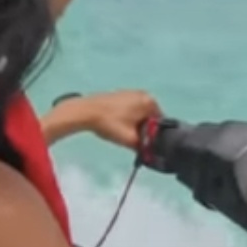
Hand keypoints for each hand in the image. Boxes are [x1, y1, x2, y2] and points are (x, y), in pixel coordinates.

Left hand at [43, 89, 161, 151]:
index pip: (160, 124)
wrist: (85, 112)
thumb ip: (145, 147)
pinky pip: (130, 110)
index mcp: (150, 102)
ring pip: (139, 115)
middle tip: (131, 139)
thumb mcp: (130, 140)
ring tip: (122, 133)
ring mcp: (132, 92)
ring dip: (135, 125)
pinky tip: (116, 125)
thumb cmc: (110, 124)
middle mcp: (144, 94)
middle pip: (150, 119)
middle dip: (143, 130)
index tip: (142, 143)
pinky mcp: (121, 94)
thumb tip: (151, 153)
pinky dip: (127, 119)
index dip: (152, 136)